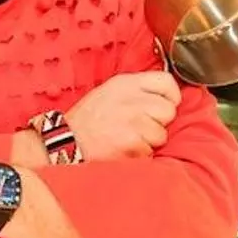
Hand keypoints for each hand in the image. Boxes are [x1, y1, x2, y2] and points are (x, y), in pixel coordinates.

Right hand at [66, 71, 181, 159]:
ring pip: (161, 135)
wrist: (66, 142)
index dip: (171, 97)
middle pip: (168, 110)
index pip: (166, 82)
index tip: (164, 106)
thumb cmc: (87, 120)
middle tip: (140, 127)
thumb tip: (164, 97)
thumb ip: (135, 91)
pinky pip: (149, 151)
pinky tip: (122, 149)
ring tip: (128, 139)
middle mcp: (130, 99)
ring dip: (148, 142)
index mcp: (125, 83)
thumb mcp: (109, 92)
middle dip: (158, 123)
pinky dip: (139, 154)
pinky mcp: (131, 143)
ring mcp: (132, 121)